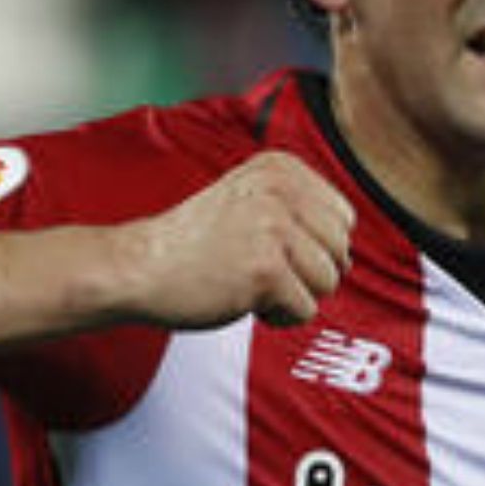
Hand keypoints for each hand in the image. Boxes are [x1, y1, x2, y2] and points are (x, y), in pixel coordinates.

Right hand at [110, 152, 353, 331]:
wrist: (136, 267)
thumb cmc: (192, 245)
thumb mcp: (248, 201)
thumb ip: (297, 210)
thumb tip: (348, 254)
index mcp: (281, 168)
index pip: (343, 217)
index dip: (313, 246)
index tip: (270, 249)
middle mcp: (282, 191)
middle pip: (341, 251)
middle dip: (307, 273)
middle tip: (260, 272)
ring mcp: (274, 229)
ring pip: (328, 282)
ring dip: (293, 296)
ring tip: (251, 286)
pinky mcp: (266, 270)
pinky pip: (304, 310)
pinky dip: (278, 317)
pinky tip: (243, 301)